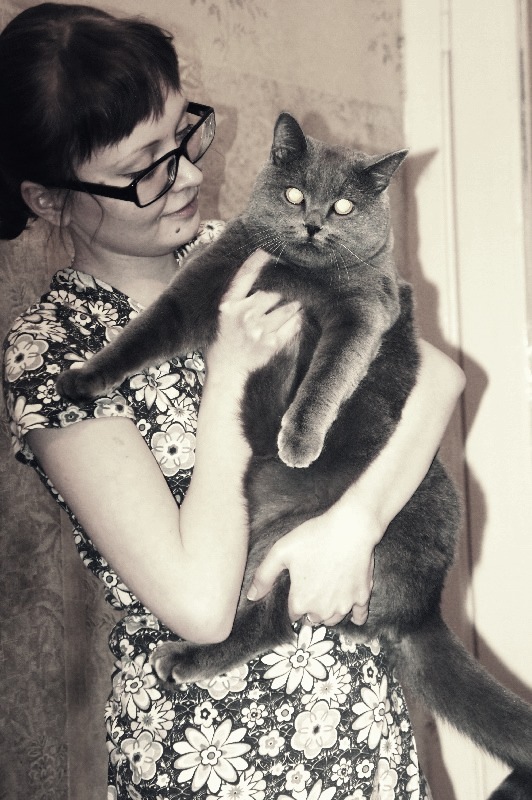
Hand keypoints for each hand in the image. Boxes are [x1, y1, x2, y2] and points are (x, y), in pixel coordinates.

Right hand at [206, 249, 300, 380]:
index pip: (246, 275)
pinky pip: (292, 326)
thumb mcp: (221, 316)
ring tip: (303, 296)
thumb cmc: (222, 342)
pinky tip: (300, 315)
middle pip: (273, 291)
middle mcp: (244, 315)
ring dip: (296, 302)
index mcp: (228, 305)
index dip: (259, 260)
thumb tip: (253, 275)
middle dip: (287, 284)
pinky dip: (298, 319)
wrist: (226, 373)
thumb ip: (235, 298)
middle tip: (300, 275)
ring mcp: (258, 330)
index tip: (271, 249)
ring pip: (287, 308)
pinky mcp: (271, 344)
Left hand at [247, 502, 379, 625]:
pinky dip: (355, 616)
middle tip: (311, 589)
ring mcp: (344, 605)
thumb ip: (264, 576)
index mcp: (301, 602)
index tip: (296, 590)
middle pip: (313, 618)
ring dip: (328, 612)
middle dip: (310, 608)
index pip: (293, 614)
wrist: (351, 528)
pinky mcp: (361, 596)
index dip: (293, 603)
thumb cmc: (314, 537)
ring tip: (325, 596)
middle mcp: (322, 610)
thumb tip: (252, 596)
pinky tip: (352, 614)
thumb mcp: (281, 552)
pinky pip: (359, 616)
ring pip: (333, 619)